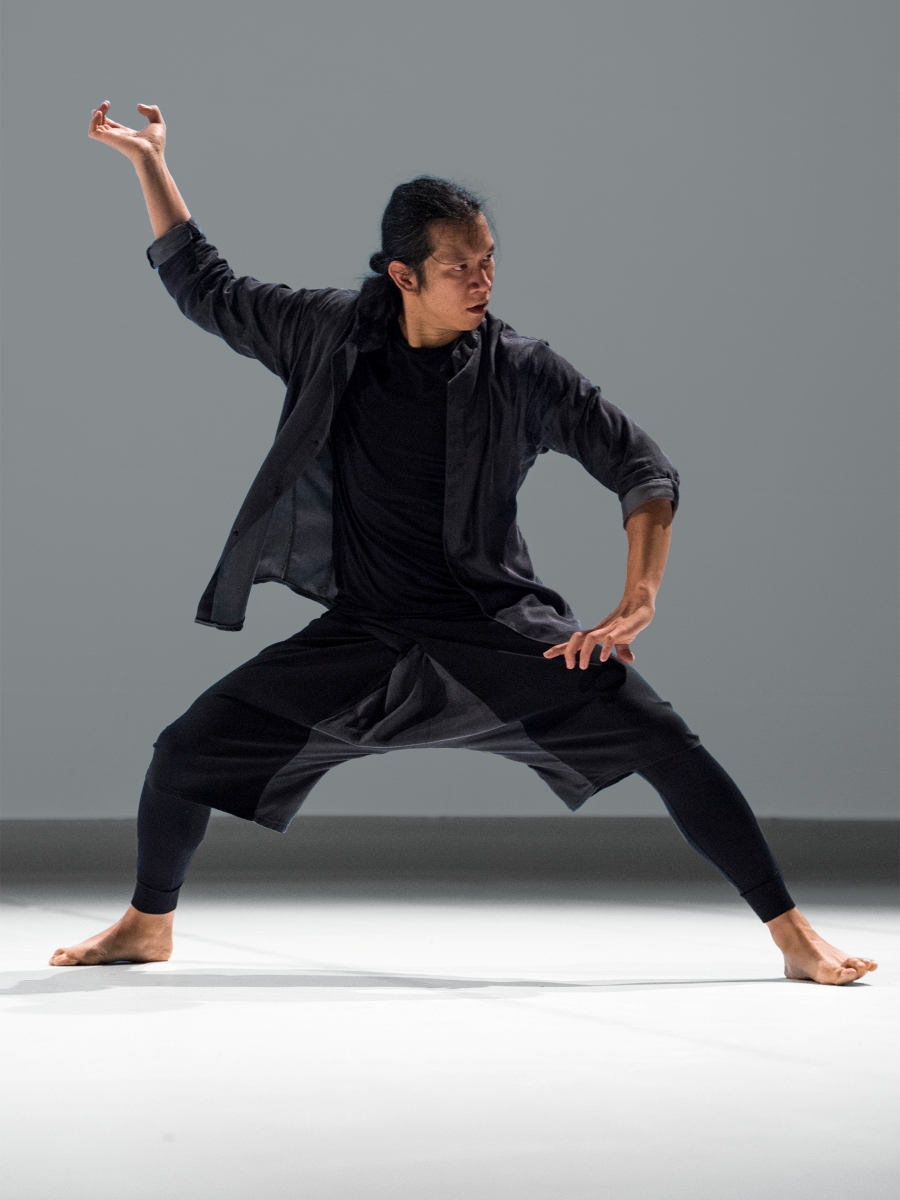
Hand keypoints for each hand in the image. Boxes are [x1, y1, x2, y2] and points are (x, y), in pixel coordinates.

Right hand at [88, 101, 165, 162]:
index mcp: (127, 134)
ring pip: (95, 126)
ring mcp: (112, 138)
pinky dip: (93, 121)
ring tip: (105, 106)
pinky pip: (93, 131)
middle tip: (106, 104)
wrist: (151, 153)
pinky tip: (100, 114)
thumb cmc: (156, 144)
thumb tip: (138, 106)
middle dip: (100, 112)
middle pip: (101, 125)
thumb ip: (152, 111)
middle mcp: (118, 137)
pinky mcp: (107, 139)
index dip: (106, 115)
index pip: (112, 126)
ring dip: (96, 114)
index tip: (107, 104)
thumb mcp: (158, 123)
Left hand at [542, 594, 656, 668]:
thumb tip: (629, 660)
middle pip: (577, 638)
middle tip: (568, 666)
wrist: (641, 603)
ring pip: (590, 638)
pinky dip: (606, 649)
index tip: (546, 654)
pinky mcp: (622, 629)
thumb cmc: (630, 621)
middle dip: (568, 650)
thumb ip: (622, 650)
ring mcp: (609, 629)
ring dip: (584, 652)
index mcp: (596, 634)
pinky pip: (610, 638)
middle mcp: (599, 631)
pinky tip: (604, 659)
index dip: (561, 648)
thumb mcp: (625, 639)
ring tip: (582, 666)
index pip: (575, 642)